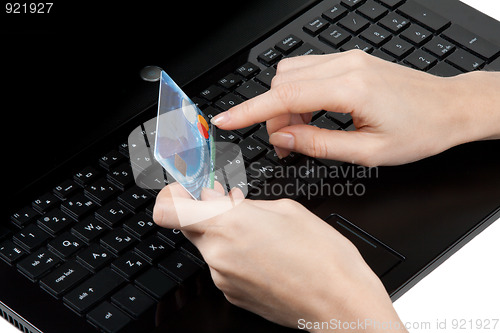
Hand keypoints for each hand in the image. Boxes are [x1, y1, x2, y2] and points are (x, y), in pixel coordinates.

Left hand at [153, 182, 405, 331]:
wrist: (340, 302)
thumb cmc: (322, 256)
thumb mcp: (285, 209)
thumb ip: (243, 203)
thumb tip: (219, 200)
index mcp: (229, 225)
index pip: (167, 210)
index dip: (171, 196)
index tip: (185, 190)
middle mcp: (218, 254)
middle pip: (189, 226)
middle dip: (204, 211)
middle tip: (226, 202)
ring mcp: (223, 278)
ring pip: (208, 246)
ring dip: (224, 235)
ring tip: (258, 232)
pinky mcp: (232, 295)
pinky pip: (223, 267)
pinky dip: (235, 256)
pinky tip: (263, 254)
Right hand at [211, 50, 499, 165]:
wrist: (449, 108)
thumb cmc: (419, 132)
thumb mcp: (367, 152)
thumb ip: (318, 144)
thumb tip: (281, 139)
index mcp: (350, 89)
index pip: (283, 97)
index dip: (249, 111)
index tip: (226, 121)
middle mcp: (345, 66)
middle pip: (282, 83)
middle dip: (272, 115)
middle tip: (287, 145)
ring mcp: (347, 59)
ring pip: (291, 74)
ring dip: (285, 104)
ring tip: (302, 132)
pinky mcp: (349, 60)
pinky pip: (307, 71)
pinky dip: (298, 93)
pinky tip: (312, 114)